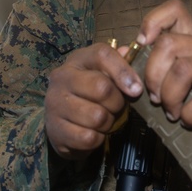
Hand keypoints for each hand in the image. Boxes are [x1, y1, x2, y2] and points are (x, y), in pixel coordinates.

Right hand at [44, 43, 142, 159]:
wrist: (61, 122)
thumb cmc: (88, 93)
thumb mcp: (102, 73)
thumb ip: (118, 63)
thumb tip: (129, 52)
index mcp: (76, 60)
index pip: (102, 55)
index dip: (124, 71)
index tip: (137, 89)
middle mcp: (61, 78)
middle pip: (102, 88)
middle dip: (117, 103)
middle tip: (116, 107)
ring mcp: (55, 105)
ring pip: (97, 117)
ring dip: (108, 123)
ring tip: (103, 120)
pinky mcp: (55, 131)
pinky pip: (89, 138)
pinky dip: (98, 139)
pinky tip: (93, 133)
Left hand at [136, 0, 191, 147]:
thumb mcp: (184, 82)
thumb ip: (156, 69)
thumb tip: (124, 54)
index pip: (175, 10)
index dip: (152, 22)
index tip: (142, 45)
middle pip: (169, 44)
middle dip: (152, 75)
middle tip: (156, 98)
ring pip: (183, 70)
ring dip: (169, 97)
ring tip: (172, 112)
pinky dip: (188, 115)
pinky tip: (189, 121)